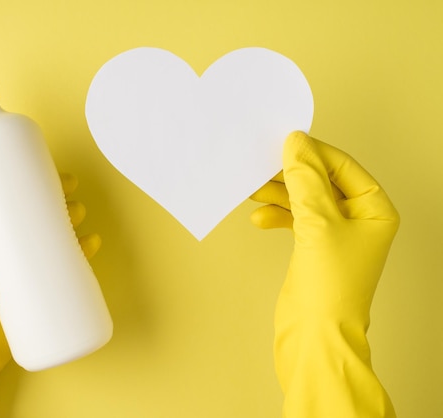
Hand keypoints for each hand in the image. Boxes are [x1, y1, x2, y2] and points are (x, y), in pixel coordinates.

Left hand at [0, 173, 99, 417]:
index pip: (8, 204)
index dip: (30, 186)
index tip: (51, 176)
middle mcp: (3, 251)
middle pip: (33, 217)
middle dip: (56, 203)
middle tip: (73, 199)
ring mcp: (20, 271)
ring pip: (48, 237)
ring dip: (68, 223)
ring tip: (82, 219)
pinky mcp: (35, 289)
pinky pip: (59, 265)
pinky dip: (76, 253)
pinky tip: (91, 245)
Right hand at [250, 132, 398, 417]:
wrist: (316, 335)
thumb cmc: (330, 286)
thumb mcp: (317, 222)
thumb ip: (305, 179)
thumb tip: (296, 144)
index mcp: (374, 210)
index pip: (343, 166)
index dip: (313, 153)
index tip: (285, 142)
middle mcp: (358, 219)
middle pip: (321, 181)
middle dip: (292, 174)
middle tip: (264, 165)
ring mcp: (335, 234)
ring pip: (304, 199)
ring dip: (279, 194)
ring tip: (254, 190)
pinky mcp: (315, 248)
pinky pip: (295, 219)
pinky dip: (277, 215)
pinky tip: (259, 218)